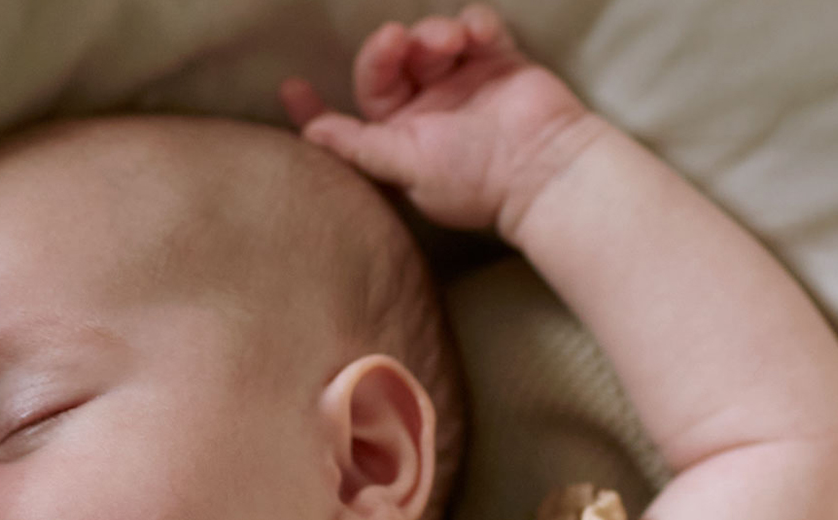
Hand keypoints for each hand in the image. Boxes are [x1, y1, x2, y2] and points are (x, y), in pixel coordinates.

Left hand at [280, 4, 603, 234]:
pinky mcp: (499, 61)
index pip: (350, 117)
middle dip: (388, 49)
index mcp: (400, 138)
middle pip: (389, 63)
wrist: (547, 169)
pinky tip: (476, 34)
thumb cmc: (477, 179)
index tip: (290, 86)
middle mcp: (428, 109)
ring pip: (429, 39)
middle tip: (399, 40)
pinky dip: (473, 22)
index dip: (317, 106)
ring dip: (432, 33)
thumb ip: (360, 147)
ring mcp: (464, 82)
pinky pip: (476, 26)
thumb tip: (310, 137)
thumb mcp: (408, 166)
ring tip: (450, 41)